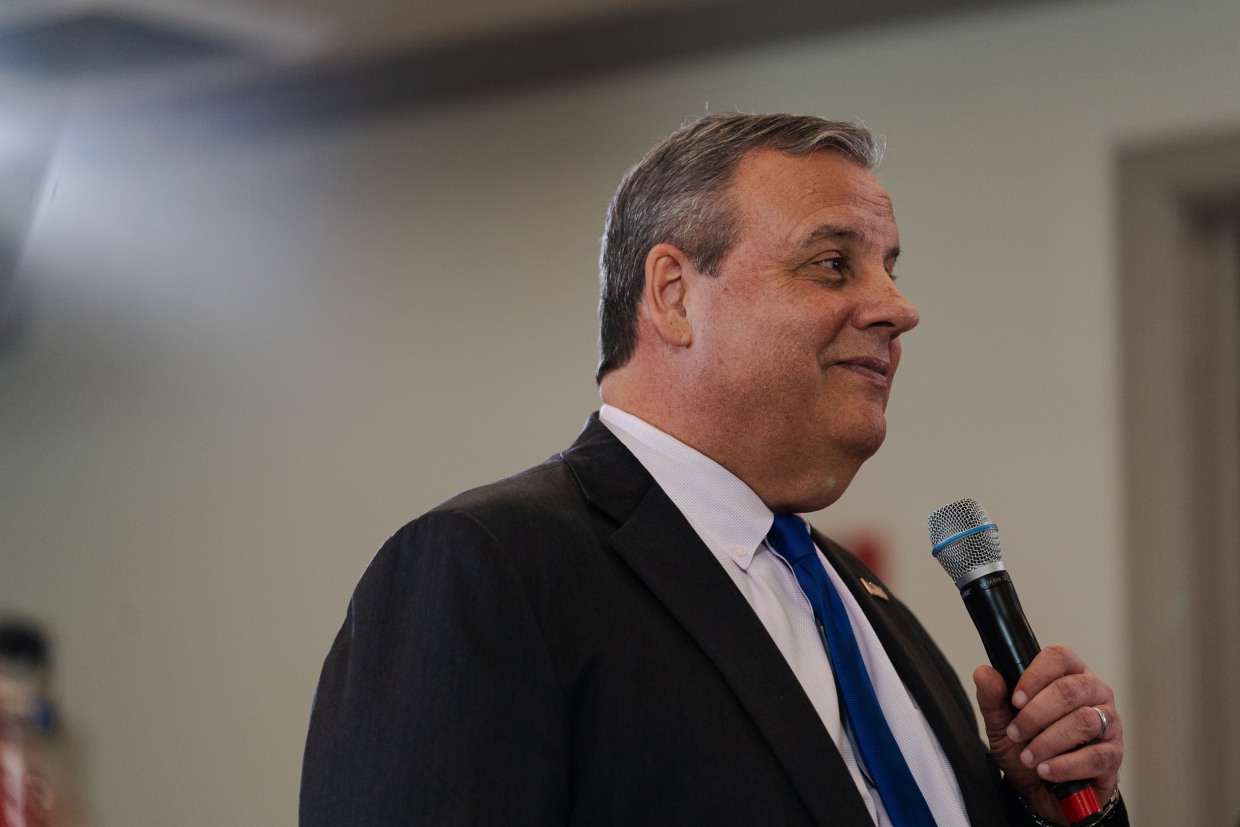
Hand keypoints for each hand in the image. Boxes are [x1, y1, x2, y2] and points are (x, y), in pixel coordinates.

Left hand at [973, 644, 1122, 823]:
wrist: (1043, 790)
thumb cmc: (1027, 747)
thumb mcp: (1002, 723)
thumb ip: (993, 698)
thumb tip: (983, 672)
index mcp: (1069, 674)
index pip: (1058, 658)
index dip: (1035, 677)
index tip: (1015, 700)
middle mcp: (1094, 693)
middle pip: (1070, 690)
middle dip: (1036, 715)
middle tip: (1016, 733)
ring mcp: (1109, 723)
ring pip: (1084, 721)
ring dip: (1048, 741)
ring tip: (1028, 756)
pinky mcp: (1114, 755)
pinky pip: (1095, 756)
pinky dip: (1065, 765)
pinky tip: (1046, 770)